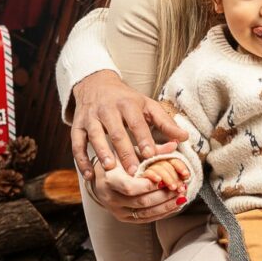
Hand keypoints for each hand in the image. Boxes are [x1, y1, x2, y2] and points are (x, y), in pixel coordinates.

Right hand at [70, 70, 188, 179]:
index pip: (136, 122)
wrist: (96, 84)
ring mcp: (90, 117)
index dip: (143, 138)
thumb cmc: (127, 100)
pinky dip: (81, 160)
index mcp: (128, 104)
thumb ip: (165, 123)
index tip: (150, 154)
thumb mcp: (147, 106)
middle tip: (133, 171)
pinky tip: (89, 175)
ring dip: (101, 152)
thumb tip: (185, 137)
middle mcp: (108, 109)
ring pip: (94, 135)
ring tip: (110, 169)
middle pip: (116, 131)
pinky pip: (76, 143)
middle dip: (124, 151)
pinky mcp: (77, 125)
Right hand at [95, 142, 187, 222]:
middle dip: (164, 195)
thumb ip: (152, 150)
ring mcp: (117, 210)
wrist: (102, 177)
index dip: (149, 185)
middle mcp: (111, 198)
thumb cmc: (118, 161)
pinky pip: (146, 219)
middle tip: (180, 188)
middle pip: (141, 201)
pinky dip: (163, 213)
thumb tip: (173, 145)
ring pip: (146, 213)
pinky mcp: (124, 218)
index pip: (130, 187)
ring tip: (182, 197)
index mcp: (110, 179)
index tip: (165, 179)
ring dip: (167, 206)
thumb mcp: (131, 152)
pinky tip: (175, 205)